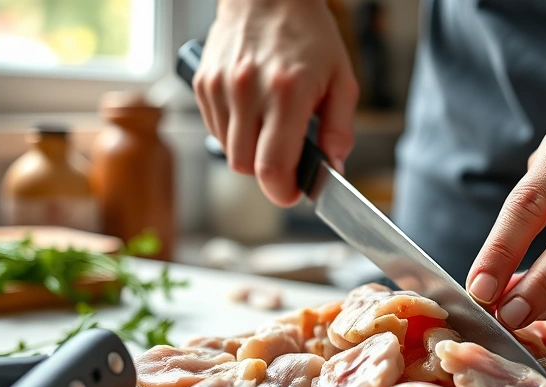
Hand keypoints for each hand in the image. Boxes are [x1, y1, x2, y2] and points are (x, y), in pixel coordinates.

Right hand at [194, 0, 358, 206]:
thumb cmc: (308, 35)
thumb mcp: (342, 80)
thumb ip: (340, 129)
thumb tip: (333, 167)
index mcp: (287, 92)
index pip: (271, 166)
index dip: (282, 192)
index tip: (292, 193)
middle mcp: (248, 90)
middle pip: (245, 167)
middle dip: (267, 173)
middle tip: (286, 158)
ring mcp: (220, 87)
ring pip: (228, 151)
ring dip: (250, 151)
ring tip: (270, 126)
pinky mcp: (203, 83)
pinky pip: (215, 129)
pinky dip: (234, 132)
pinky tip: (252, 112)